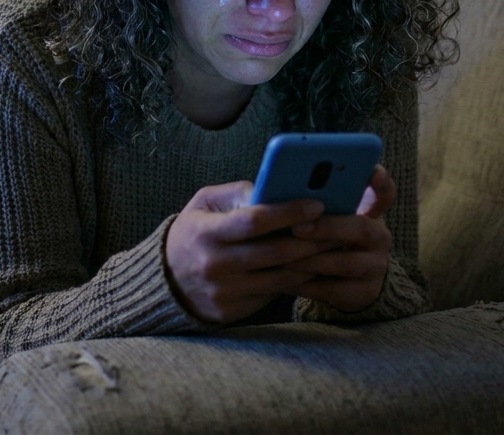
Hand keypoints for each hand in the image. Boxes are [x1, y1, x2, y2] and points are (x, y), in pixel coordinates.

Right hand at [164, 181, 337, 323]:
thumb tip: (275, 190)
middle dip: (312, 239)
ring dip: (311, 262)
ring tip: (332, 246)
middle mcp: (215, 265)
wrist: (165, 280)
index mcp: (206, 233)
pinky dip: (295, 281)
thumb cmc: (193, 232)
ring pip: (280, 278)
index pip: (254, 221)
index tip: (317, 204)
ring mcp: (225, 292)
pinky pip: (273, 295)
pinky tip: (311, 267)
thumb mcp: (204, 203)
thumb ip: (238, 193)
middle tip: (337, 226)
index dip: (288, 212)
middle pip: (276, 252)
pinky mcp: (233, 312)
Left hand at [283, 165, 394, 312]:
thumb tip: (271, 188)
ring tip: (282, 255)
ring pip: (344, 263)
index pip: (384, 192)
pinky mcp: (364, 293)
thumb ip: (314, 202)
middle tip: (297, 227)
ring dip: (310, 259)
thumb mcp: (330, 217)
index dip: (380, 182)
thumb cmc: (329, 239)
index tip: (372, 171)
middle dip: (327, 227)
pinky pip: (332, 289)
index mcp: (371, 212)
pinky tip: (282, 279)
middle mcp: (379, 237)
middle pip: (360, 228)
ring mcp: (375, 267)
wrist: (350, 283)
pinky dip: (305, 284)